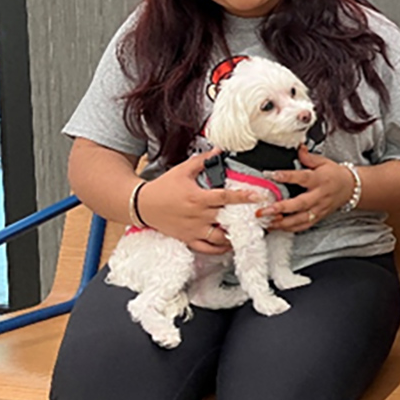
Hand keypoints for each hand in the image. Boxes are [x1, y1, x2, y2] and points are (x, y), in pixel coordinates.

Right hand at [137, 150, 258, 253]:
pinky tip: (229, 245)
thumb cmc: (162, 188)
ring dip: (234, 236)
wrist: (141, 205)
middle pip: (226, 219)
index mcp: (198, 197)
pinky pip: (207, 249)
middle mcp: (198, 215)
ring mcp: (193, 230)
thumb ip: (202, 160)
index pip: (225, 197)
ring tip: (246, 232)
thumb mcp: (182, 170)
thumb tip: (219, 150)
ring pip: (219, 238)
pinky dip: (219, 249)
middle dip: (244, 219)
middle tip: (257, 217)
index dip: (243, 197)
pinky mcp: (188, 239)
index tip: (258, 197)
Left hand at [259, 146, 355, 232]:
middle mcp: (319, 195)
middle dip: (281, 208)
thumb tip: (299, 148)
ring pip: (301, 218)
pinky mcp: (319, 217)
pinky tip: (278, 227)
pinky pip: (304, 225)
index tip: (272, 175)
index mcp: (319, 179)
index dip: (286, 176)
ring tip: (267, 221)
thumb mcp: (324, 162)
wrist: (350, 188)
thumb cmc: (335, 174)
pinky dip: (290, 228)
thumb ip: (309, 157)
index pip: (302, 177)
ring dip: (283, 222)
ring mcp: (319, 208)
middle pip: (300, 203)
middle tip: (265, 210)